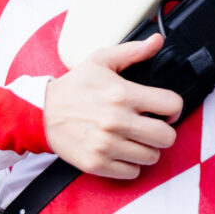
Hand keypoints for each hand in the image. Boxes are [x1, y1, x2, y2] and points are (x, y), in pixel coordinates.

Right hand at [43, 32, 182, 178]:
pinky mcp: (97, 163)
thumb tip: (157, 40)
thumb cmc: (73, 87)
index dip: (173, 108)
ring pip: (152, 157)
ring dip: (146, 149)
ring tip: (133, 139)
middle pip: (167, 137)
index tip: (164, 111)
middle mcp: (117, 121)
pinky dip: (129, 165)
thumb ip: (132, 51)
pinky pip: (132, 172)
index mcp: (123, 94)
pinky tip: (120, 152)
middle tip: (150, 127)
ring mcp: (107, 145)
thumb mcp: (100, 61)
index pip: (171, 105)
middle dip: (163, 131)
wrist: (41, 112)